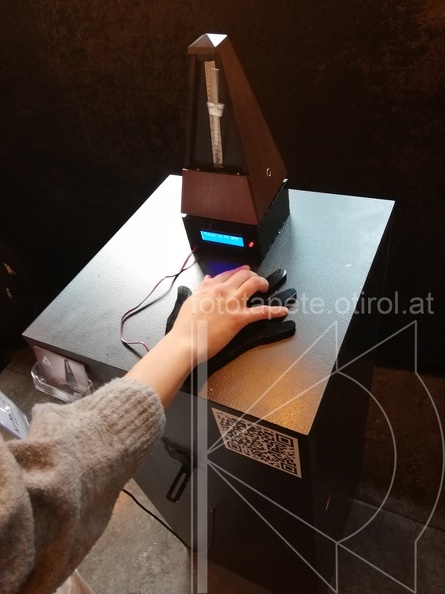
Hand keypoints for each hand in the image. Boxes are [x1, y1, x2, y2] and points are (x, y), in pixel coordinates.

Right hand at [126, 266, 287, 406]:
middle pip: (244, 275)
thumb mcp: (190, 301)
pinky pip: (261, 312)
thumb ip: (201, 289)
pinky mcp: (239, 318)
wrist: (185, 342)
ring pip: (253, 284)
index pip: (228, 273)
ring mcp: (232, 303)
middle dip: (253, 275)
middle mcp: (222, 291)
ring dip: (263, 283)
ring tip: (266, 287)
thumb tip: (207, 279)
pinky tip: (282, 311)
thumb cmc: (185, 327)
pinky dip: (274, 311)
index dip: (239, 271)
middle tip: (257, 280)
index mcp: (210, 287)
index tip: (245, 271)